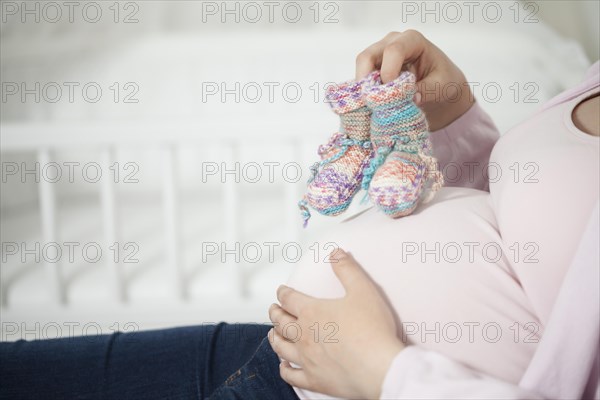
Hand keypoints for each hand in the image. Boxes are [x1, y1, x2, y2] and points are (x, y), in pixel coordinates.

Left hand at [268, 249, 403, 398]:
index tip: (281, 291)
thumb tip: (336, 253)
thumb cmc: (373, 329)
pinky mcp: (314, 380)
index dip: (283, 293)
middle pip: (281, 322)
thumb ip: (347, 269)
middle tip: (273, 310)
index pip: (289, 299)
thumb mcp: (363, 290)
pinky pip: (291, 376)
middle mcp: (304, 335)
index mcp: (312, 312)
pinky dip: (284, 369)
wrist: (380, 367)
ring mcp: (307, 359)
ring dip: (274, 338)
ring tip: (273, 334)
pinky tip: (283, 366)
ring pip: (281, 348)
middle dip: (275, 313)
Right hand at [356, 30, 473, 130]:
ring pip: (360, 69)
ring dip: (364, 89)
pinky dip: (364, 94)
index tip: (395, 94)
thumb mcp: (443, 86)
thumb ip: (427, 90)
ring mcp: (379, 56)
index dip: (389, 72)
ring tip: (375, 106)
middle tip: (376, 102)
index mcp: (412, 40)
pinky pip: (361, 81)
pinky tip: (373, 107)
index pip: (393, 50)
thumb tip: (411, 99)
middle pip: (367, 57)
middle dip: (367, 81)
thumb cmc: (444, 80)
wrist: (440, 86)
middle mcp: (391, 43)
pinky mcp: (372, 70)